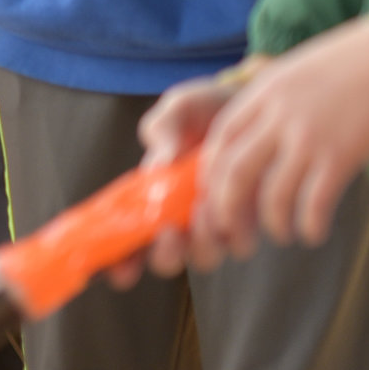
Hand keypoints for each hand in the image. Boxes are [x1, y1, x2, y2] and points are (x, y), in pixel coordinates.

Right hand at [103, 70, 248, 287]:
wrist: (251, 100)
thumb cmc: (206, 108)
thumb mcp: (178, 109)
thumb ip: (163, 131)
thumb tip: (159, 165)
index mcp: (151, 200)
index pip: (128, 243)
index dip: (120, 263)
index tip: (117, 268)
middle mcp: (181, 219)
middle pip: (166, 261)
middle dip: (165, 254)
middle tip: (168, 231)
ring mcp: (215, 223)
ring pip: (204, 258)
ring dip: (201, 242)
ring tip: (201, 207)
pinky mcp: (249, 219)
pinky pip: (239, 243)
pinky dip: (232, 229)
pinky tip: (229, 197)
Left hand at [195, 0, 368, 257]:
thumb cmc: (363, 57)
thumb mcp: (304, 66)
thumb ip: (279, 96)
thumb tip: (266, 128)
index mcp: (265, 89)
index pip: (220, 137)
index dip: (214, 172)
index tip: (221, 192)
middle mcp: (278, 114)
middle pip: (233, 172)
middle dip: (228, 209)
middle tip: (239, 231)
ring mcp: (308, 136)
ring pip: (271, 197)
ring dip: (274, 224)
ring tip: (285, 234)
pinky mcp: (341, 157)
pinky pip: (312, 205)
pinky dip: (309, 226)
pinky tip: (315, 232)